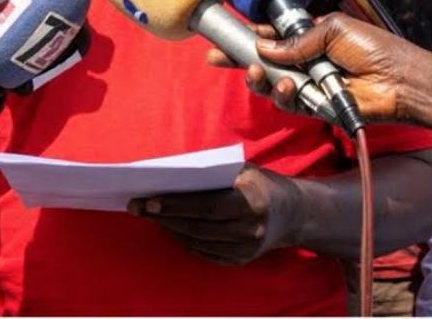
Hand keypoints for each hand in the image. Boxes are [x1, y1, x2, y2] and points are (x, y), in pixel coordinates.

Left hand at [128, 165, 301, 265]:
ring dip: (170, 228)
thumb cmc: (261, 183)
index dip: (176, 205)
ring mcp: (247, 250)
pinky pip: (205, 252)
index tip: (148, 199)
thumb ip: (215, 173)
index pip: (207, 206)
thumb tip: (172, 174)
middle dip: (164, 216)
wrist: (294, 212)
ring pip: (198, 241)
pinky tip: (170, 227)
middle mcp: (251, 230)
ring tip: (149, 215)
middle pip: (198, 226)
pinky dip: (184, 240)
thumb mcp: (245, 170)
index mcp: (253, 202)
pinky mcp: (241, 260)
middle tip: (137, 207)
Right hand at [239, 14, 420, 122]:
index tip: (224, 36)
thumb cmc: (373, 48)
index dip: (249, 37)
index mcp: (310, 38)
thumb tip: (263, 46)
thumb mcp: (334, 30)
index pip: (272, 37)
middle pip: (264, 63)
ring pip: (271, 86)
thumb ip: (297, 40)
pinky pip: (290, 104)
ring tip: (259, 73)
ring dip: (260, 80)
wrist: (398, 80)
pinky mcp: (314, 108)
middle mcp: (305, 62)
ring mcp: (309, 86)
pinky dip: (285, 95)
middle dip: (240, 60)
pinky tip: (291, 86)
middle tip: (218, 59)